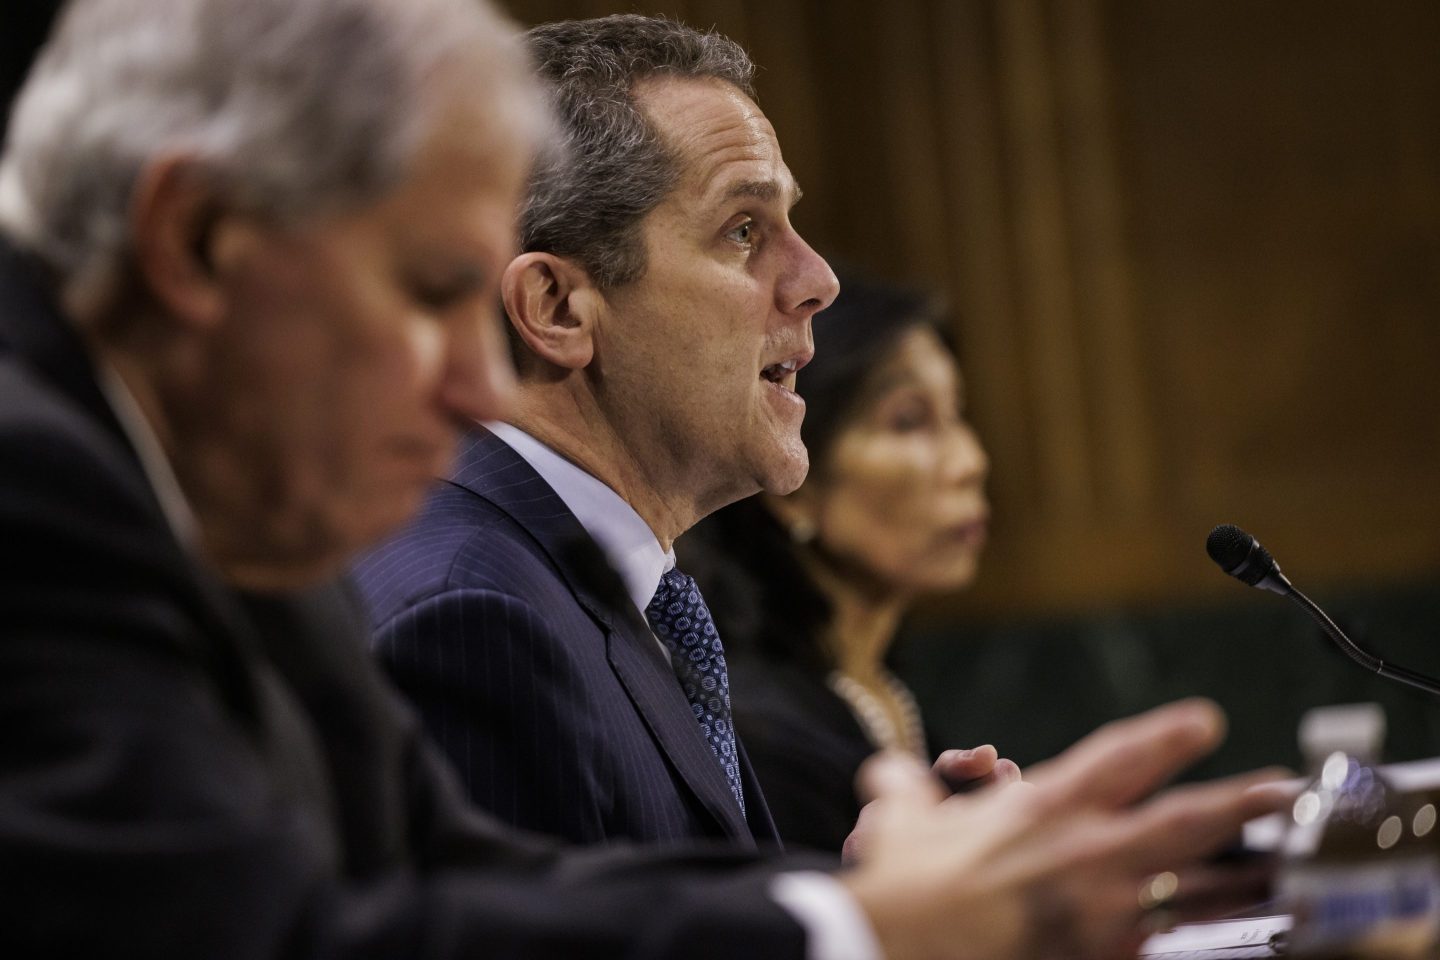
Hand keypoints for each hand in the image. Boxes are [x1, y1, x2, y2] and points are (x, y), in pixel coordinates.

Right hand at [839, 699, 1287, 959]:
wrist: (900, 948)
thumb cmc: (905, 888)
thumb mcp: (902, 821)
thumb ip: (905, 788)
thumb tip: (889, 774)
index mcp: (1045, 805)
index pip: (1122, 755)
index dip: (1169, 734)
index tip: (1204, 721)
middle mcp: (1086, 850)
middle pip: (1185, 818)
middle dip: (1242, 800)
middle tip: (1283, 790)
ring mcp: (1103, 908)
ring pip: (1194, 888)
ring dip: (1242, 877)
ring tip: (1282, 870)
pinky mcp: (1102, 957)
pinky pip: (1162, 943)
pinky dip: (1189, 936)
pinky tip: (1225, 932)